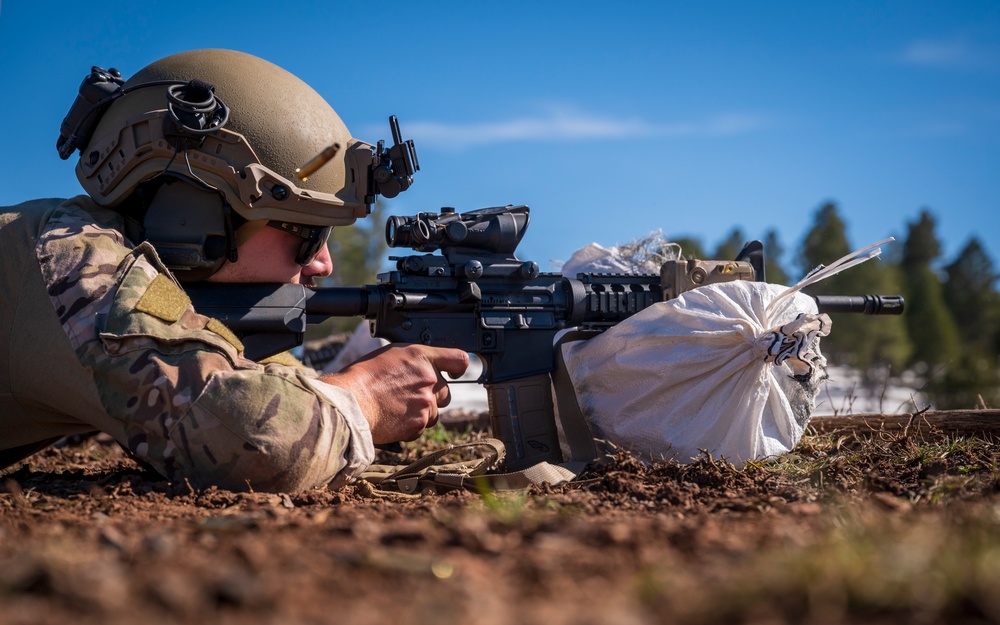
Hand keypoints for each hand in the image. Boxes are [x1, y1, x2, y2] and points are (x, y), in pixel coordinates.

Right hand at [320, 344, 468, 444]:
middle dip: (432, 396)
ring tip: (397, 408)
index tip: (455, 373)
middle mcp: (429, 378)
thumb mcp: (391, 355)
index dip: (459, 368)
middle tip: (409, 396)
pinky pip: (422, 427)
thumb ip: (414, 361)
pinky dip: (411, 426)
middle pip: (446, 392)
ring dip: (422, 413)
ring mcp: (426, 402)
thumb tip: (424, 369)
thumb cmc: (363, 377)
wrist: (352, 403)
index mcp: (421, 357)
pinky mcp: (419, 423)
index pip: (459, 359)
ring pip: (435, 413)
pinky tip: (394, 418)